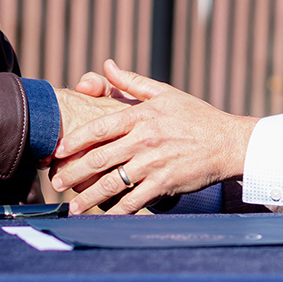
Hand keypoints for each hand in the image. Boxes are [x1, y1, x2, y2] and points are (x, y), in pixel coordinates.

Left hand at [49, 59, 257, 213]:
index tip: (58, 151)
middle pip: (100, 158)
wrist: (228, 142)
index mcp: (141, 116)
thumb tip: (106, 64)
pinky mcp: (165, 184)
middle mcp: (144, 140)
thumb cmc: (196, 115)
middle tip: (54, 182)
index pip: (100, 128)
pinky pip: (135, 200)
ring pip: (112, 183)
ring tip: (72, 207)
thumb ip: (131, 81)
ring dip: (88, 197)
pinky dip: (117, 211)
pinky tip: (104, 217)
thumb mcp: (164, 92)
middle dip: (73, 172)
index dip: (75, 140)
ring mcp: (154, 163)